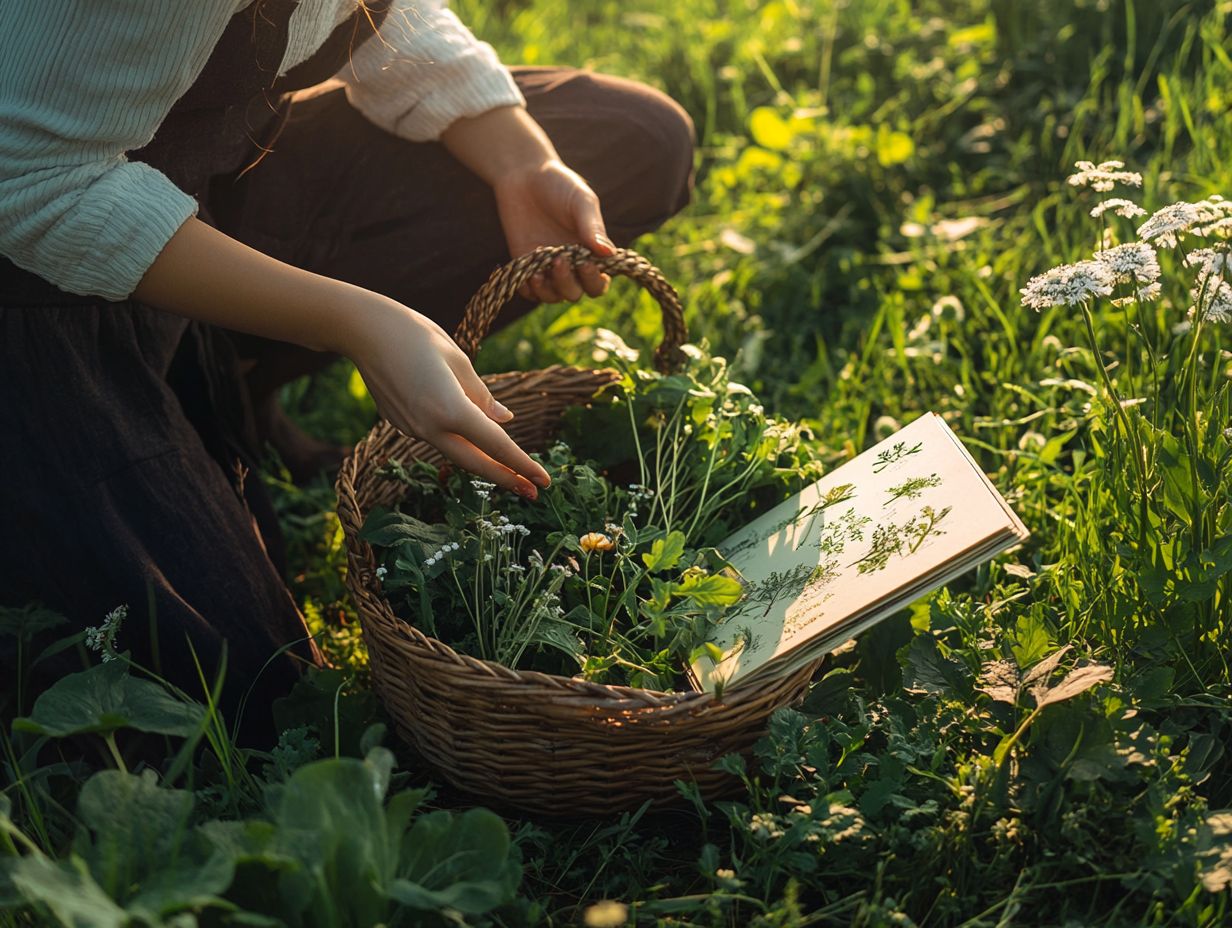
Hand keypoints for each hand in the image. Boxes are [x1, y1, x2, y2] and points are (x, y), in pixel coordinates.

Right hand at [347, 294, 550, 497]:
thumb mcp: (459, 360)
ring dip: (482, 459)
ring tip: (509, 466)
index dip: (522, 464)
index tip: (543, 480)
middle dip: (506, 478)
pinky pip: (435, 434)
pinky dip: (456, 436)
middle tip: (533, 492)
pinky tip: (465, 425)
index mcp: (450, 410)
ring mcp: (411, 428)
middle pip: (474, 463)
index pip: (495, 445)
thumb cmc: (416, 335)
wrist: (362, 331)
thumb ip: (482, 396)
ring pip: (454, 450)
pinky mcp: (399, 423)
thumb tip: (504, 420)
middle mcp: (429, 427)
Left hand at [492, 158, 614, 303]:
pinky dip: (528, 289)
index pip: (599, 282)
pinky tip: (526, 274)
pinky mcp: (524, 266)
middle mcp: (571, 266)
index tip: (585, 262)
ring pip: (553, 296)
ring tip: (537, 272)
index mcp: (590, 253)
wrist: (524, 176)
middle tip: (558, 260)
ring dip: (548, 290)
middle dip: (568, 283)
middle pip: (576, 293)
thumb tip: (609, 253)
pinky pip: (528, 292)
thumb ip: (593, 226)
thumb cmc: (559, 185)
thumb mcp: (580, 201)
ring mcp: (547, 268)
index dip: (594, 280)